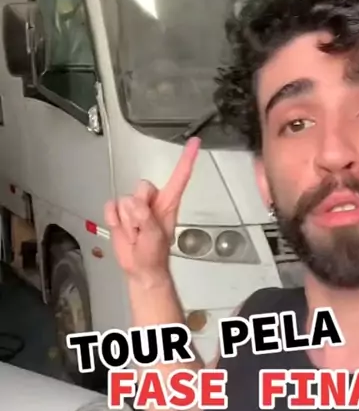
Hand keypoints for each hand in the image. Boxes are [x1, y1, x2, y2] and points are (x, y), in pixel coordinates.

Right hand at [104, 137, 200, 286]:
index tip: (194, 142)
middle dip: (138, 207)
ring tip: (134, 232)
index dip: (187, 158)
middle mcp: (153, 201)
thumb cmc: (154, 254)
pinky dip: (114, 220)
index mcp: (168, 203)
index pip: (180, 176)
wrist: (140, 268)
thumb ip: (145, 217)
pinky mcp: (119, 213)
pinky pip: (110, 207)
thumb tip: (132, 205)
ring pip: (124, 199)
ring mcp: (135, 206)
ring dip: (127, 219)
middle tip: (142, 228)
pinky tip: (123, 230)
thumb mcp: (154, 235)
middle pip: (141, 187)